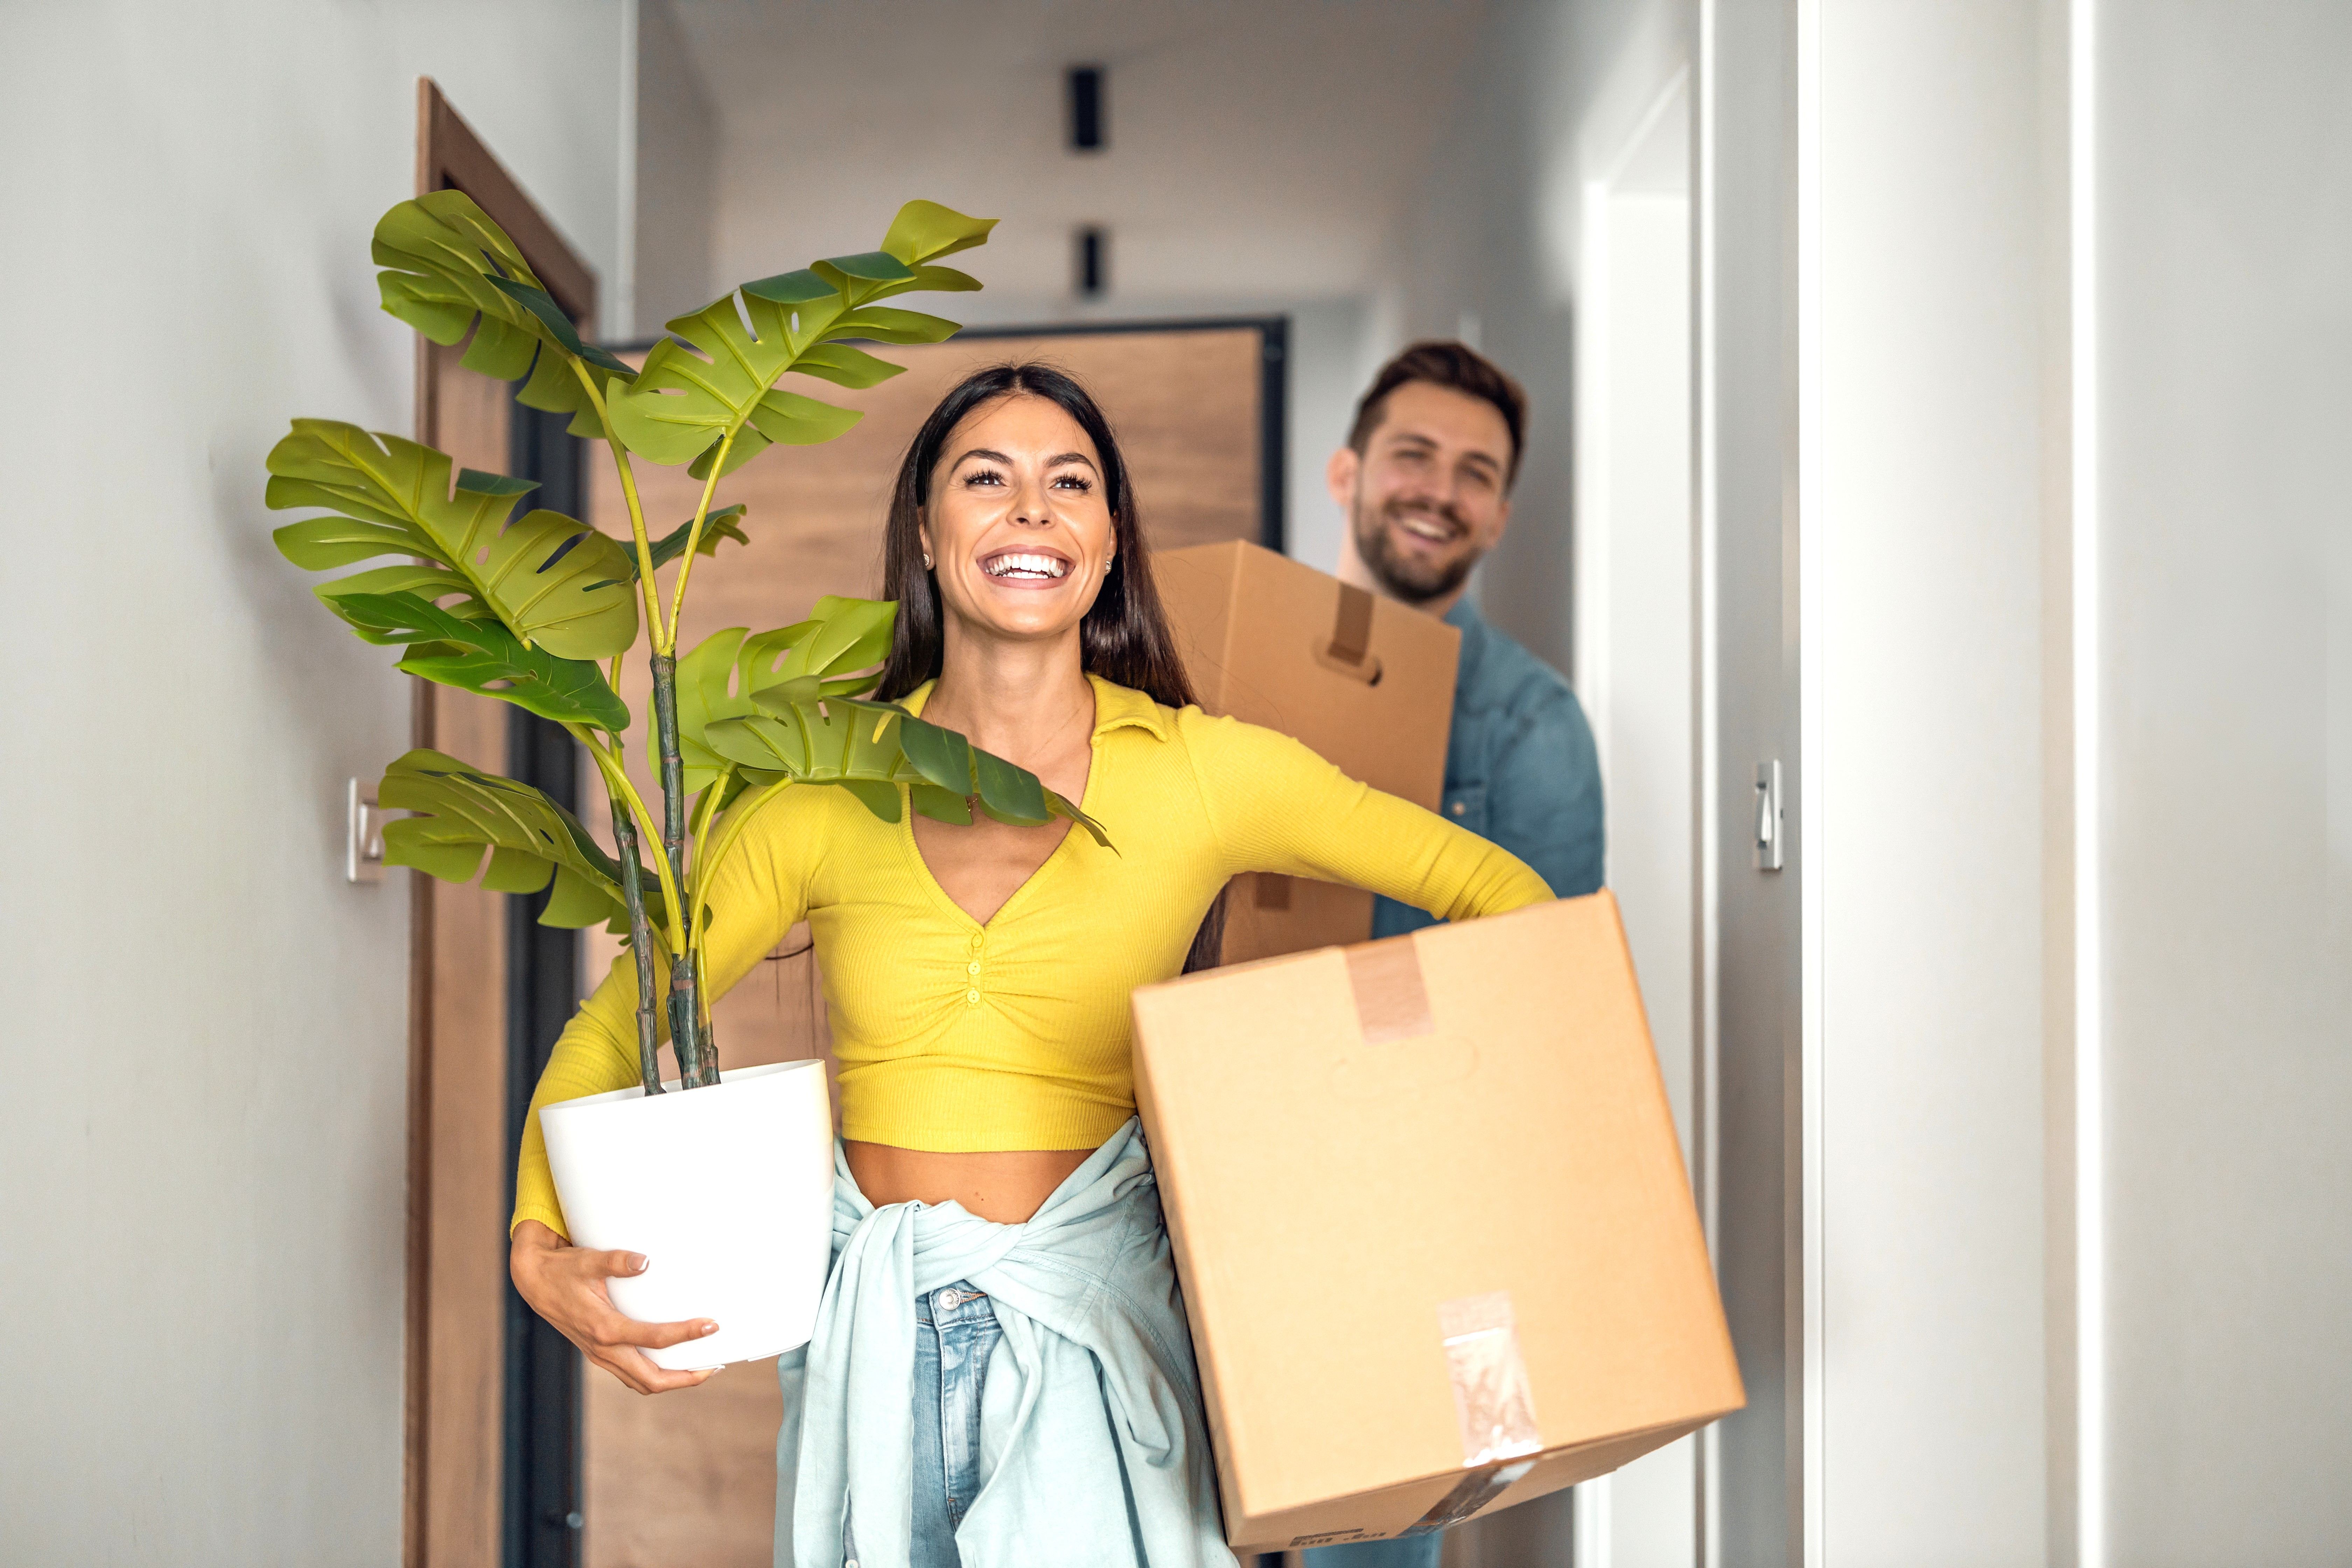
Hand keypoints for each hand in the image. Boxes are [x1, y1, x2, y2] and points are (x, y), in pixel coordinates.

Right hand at [509, 1219, 719, 1393]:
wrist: (534, 1282)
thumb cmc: (563, 1269)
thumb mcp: (588, 1260)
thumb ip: (616, 1261)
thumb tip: (645, 1261)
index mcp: (605, 1329)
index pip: (655, 1340)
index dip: (686, 1335)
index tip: (711, 1326)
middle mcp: (603, 1349)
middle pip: (651, 1380)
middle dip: (685, 1378)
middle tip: (714, 1366)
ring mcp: (600, 1355)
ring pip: (641, 1382)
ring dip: (671, 1381)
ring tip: (700, 1368)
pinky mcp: (599, 1353)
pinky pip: (631, 1374)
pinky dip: (654, 1373)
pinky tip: (671, 1361)